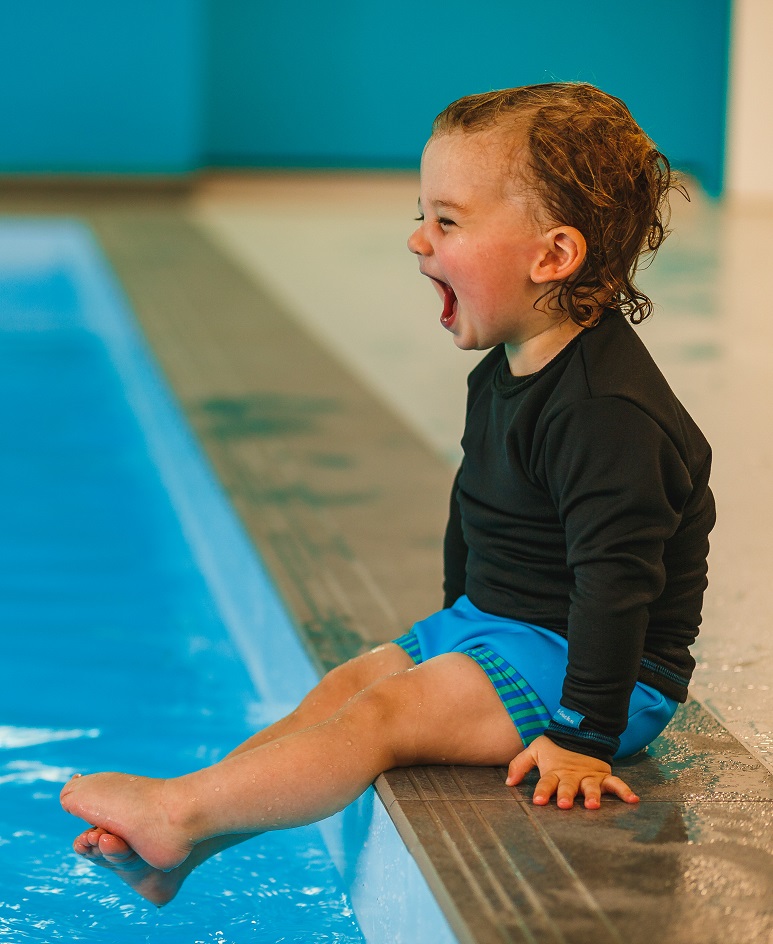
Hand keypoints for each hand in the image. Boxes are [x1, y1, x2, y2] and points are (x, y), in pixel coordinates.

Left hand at [506, 734, 638, 809]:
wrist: (579, 732)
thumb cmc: (554, 747)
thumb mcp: (535, 751)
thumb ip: (520, 765)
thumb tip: (508, 783)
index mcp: (555, 772)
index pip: (546, 783)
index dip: (542, 791)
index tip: (538, 801)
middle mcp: (572, 777)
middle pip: (568, 787)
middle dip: (566, 795)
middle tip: (564, 804)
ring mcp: (589, 777)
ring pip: (591, 787)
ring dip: (592, 796)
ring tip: (592, 805)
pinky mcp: (603, 775)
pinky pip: (616, 784)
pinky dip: (624, 791)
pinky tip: (633, 800)